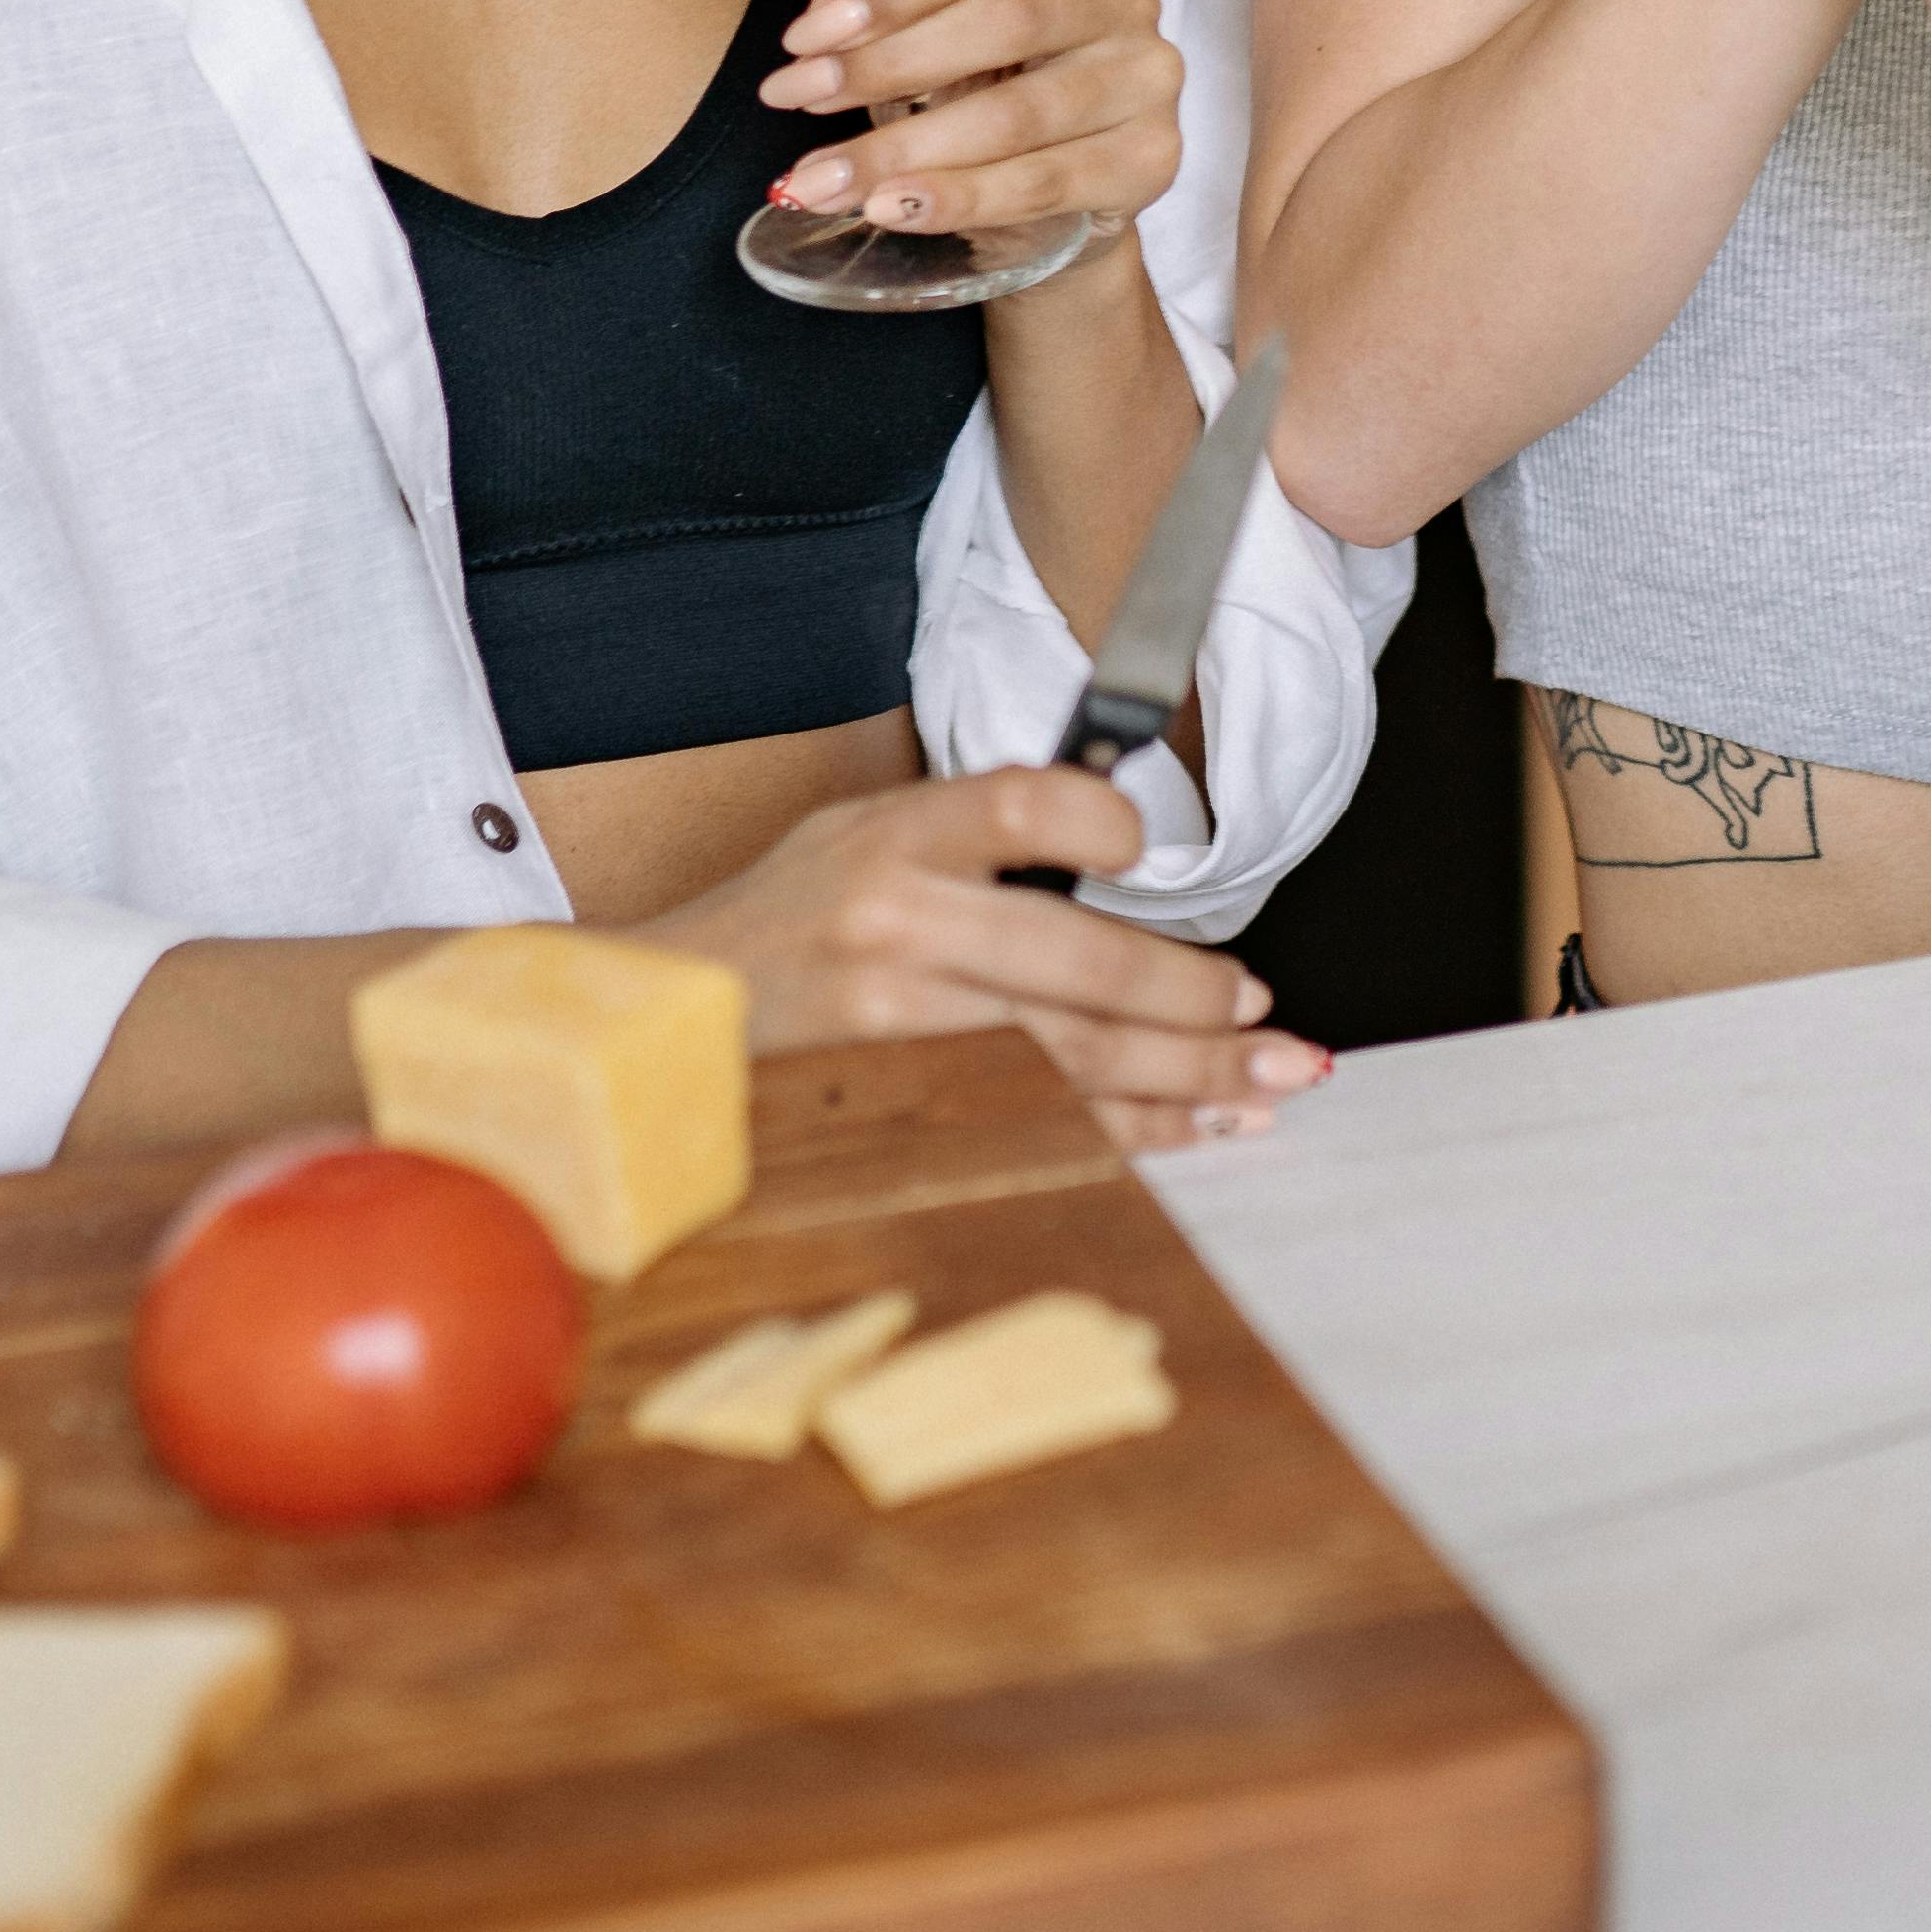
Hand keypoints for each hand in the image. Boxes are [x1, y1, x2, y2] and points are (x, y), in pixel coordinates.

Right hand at [642, 766, 1328, 1153]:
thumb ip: (970, 834)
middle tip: (1265, 1015)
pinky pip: (1043, 1119)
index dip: (1104, 819)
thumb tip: (1117, 844)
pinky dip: (1131, 1128)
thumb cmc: (778, 923)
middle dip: (1197, 999)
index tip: (1149, 847)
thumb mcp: (854, 834)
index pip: (1022, 802)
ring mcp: (898, 1023)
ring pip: (1076, 1058)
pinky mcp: (901, 1102)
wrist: (662, 1023)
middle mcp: (898, 922)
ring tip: (1268, 1078)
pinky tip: (1194, 1126)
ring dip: (1191, 1075)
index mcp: (893, 835)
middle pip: (1083, 964)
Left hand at [753, 0, 1182, 247]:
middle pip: (1008, 20)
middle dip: (888, 64)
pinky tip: (892, 209)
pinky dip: (960, 199)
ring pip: (1019, 114)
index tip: (805, 36)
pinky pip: (1046, 183)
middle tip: (798, 100)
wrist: (1059, 193)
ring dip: (907, 149)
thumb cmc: (984, 83)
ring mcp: (1146, 78)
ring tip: (822, 179)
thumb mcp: (917, 28)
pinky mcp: (1151, 159)